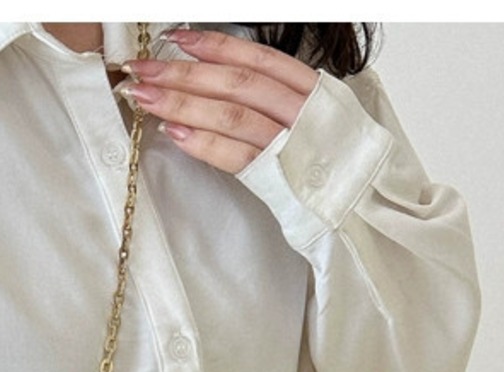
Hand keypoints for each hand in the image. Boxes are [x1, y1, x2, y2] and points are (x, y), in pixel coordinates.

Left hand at [122, 27, 318, 174]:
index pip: (256, 57)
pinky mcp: (276, 178)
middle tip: (142, 69)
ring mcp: (288, 145)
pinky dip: (201, 143)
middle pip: (235, 83)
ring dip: (181, 104)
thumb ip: (274, 95)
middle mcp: (300, 111)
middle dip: (183, 73)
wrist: (361, 201)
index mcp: (309, 88)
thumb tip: (217, 79)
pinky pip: (233, 156)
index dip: (214, 45)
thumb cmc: (330, 157)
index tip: (176, 38)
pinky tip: (171, 132)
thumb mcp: (313, 112)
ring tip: (145, 97)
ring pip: (230, 115)